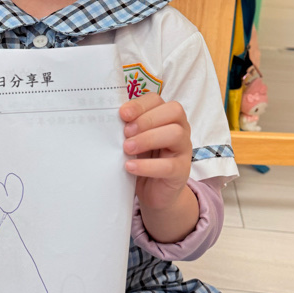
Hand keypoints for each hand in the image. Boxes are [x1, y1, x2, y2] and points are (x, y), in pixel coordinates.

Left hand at [120, 94, 191, 211]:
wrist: (154, 192)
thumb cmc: (143, 160)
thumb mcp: (135, 140)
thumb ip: (128, 128)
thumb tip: (110, 120)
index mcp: (166, 117)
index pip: (158, 100)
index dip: (140, 105)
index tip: (122, 114)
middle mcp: (180, 129)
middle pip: (173, 112)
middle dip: (146, 120)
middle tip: (125, 133)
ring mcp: (183, 150)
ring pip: (175, 134)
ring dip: (148, 139)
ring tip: (127, 148)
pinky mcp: (182, 171)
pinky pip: (169, 165)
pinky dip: (147, 166)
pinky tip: (130, 167)